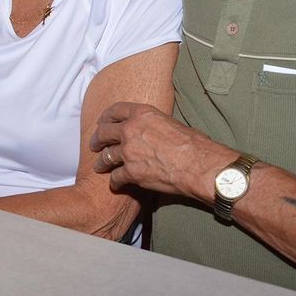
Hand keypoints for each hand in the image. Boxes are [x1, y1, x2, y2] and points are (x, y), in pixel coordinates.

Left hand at [89, 101, 235, 201]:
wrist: (200, 166)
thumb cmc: (194, 144)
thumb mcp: (170, 122)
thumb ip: (152, 124)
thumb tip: (149, 130)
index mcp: (142, 114)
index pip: (115, 110)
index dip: (105, 117)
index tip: (102, 122)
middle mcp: (130, 130)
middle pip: (104, 132)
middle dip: (97, 140)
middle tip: (95, 145)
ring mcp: (128, 151)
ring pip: (106, 156)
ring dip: (101, 162)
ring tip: (100, 166)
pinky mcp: (131, 172)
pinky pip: (115, 177)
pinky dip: (115, 182)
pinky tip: (115, 184)